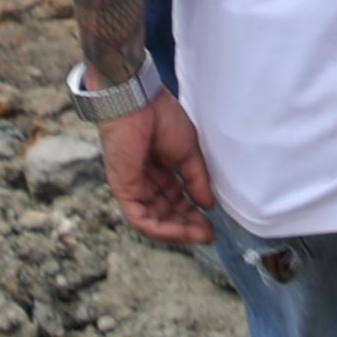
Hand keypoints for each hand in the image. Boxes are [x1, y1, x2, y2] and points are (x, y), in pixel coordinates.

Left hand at [103, 89, 213, 245]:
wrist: (138, 101)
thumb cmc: (161, 117)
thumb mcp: (188, 152)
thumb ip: (196, 179)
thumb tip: (208, 205)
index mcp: (160, 170)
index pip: (176, 201)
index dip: (194, 214)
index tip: (212, 224)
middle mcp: (145, 182)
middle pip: (166, 214)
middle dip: (188, 226)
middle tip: (209, 235)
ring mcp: (133, 187)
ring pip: (154, 221)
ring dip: (178, 232)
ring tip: (200, 235)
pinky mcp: (123, 190)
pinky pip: (140, 219)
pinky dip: (161, 229)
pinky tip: (181, 232)